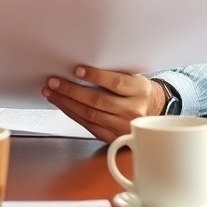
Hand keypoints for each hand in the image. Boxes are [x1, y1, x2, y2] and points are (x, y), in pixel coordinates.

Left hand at [42, 66, 166, 142]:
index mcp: (139, 91)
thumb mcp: (134, 78)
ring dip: (67, 103)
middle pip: (98, 100)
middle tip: (54, 82)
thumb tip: (82, 69)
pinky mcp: (113, 137)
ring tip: (52, 93)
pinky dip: (73, 114)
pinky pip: (88, 126)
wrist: (153, 112)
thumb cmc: (138, 92)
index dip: (95, 77)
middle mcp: (132, 111)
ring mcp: (123, 126)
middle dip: (71, 91)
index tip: (77, 71)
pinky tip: (63, 106)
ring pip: (90, 115)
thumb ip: (114, 74)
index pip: (115, 83)